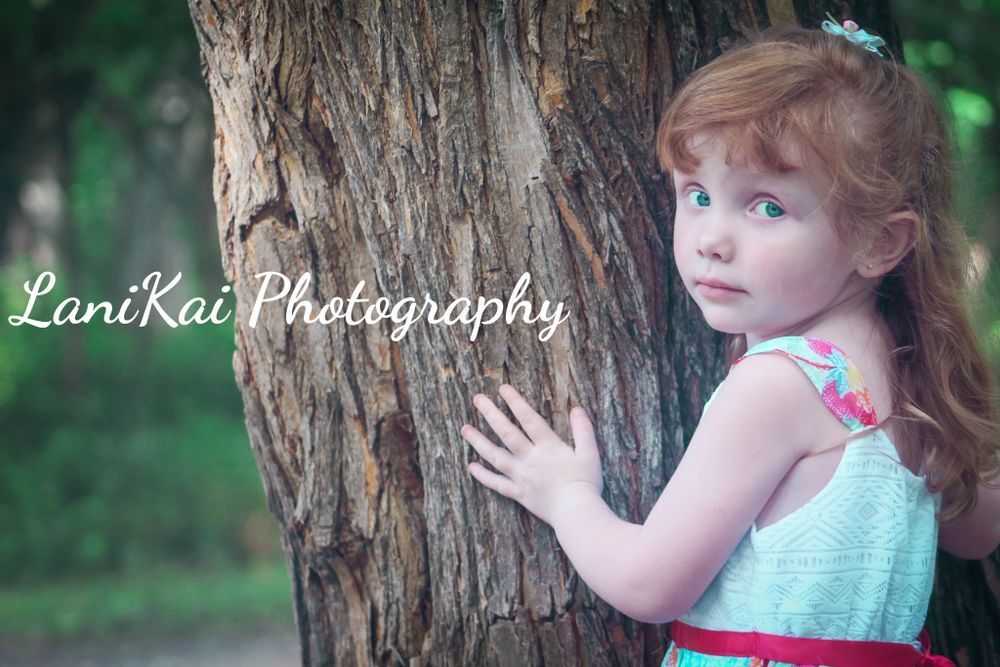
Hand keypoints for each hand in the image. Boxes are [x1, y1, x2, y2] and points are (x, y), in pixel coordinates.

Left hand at [461, 384, 602, 525]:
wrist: (576, 513)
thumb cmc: (586, 483)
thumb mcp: (590, 453)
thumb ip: (583, 430)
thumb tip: (577, 408)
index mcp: (548, 447)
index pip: (529, 419)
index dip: (516, 402)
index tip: (503, 389)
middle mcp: (530, 459)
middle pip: (507, 433)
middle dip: (491, 414)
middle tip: (477, 399)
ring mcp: (521, 476)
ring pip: (495, 456)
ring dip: (479, 441)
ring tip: (465, 429)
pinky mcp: (519, 493)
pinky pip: (497, 484)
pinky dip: (483, 476)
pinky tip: (471, 467)